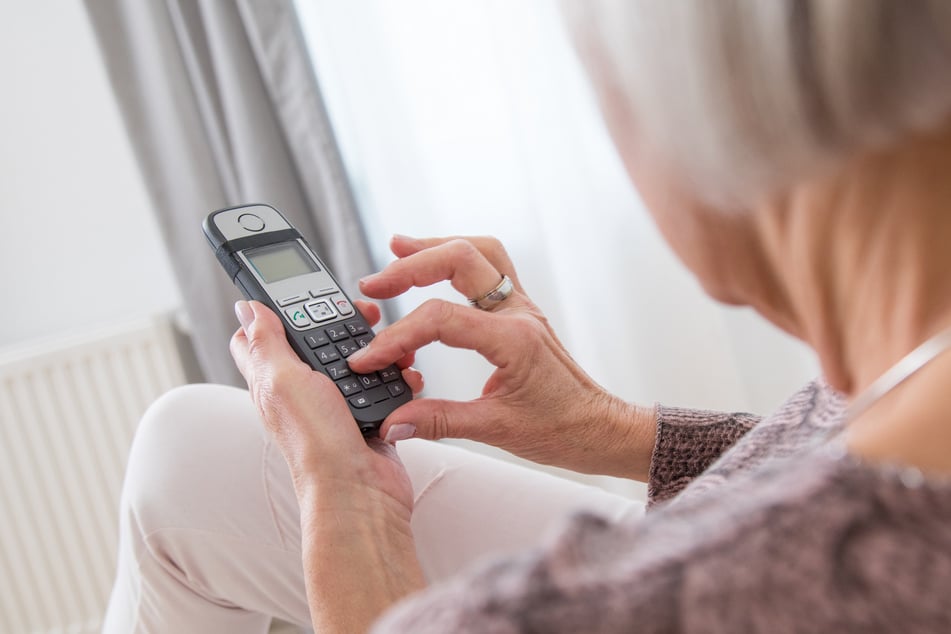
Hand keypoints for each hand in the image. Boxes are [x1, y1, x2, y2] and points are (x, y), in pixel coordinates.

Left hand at [230, 299, 424, 631]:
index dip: (276, 310)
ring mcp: (337, 404)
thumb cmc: (316, 443)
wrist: (359, 493)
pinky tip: (405, 375)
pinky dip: (399, 377)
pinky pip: (385, 384)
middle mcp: (303, 391)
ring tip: (390, 346)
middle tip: (362, 313)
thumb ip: (266, 342)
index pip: (262, 336)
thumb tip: (247, 308)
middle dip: (342, 322)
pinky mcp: (368, 416)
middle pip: (319, 339)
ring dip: (378, 348)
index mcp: (273, 379)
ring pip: (358, 359)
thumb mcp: (283, 380)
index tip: (301, 292)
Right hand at [349, 235, 656, 479]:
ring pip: (479, 251)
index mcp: (513, 338)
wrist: (600, 429)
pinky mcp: (521, 313)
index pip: (440, 319)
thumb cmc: (563, 430)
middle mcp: (518, 312)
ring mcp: (522, 307)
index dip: (396, 336)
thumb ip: (439, 421)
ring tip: (397, 251)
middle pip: (461, 258)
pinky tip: (434, 269)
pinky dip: (457, 260)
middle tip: (373, 284)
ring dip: (437, 247)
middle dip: (411, 265)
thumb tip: (393, 422)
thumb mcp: (496, 430)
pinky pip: (490, 268)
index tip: (369, 358)